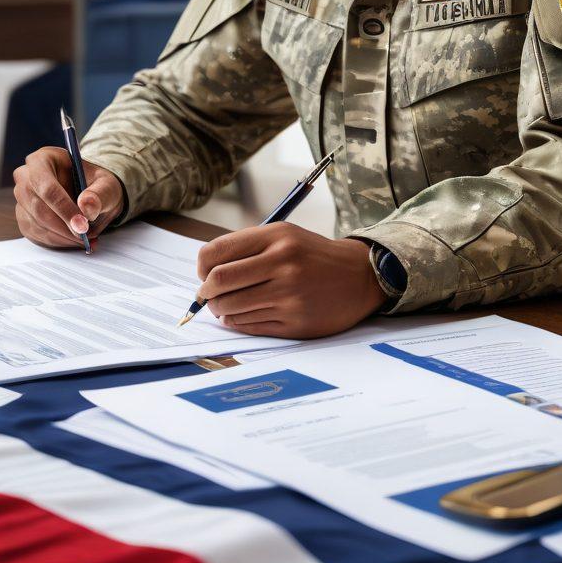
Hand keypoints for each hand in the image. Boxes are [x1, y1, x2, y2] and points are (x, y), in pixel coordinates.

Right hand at [13, 146, 123, 248]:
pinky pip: (35, 234)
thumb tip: (87, 207)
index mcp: (44, 159)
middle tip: (85, 236)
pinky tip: (73, 240)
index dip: (64, 208)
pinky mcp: (24, 216)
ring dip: (61, 236)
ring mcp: (22, 198)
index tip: (83, 225)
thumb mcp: (107, 184)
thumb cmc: (97, 184)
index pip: (48, 187)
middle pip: (38, 208)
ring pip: (36, 224)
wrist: (92, 194)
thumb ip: (100, 193)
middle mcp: (26, 176)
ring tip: (85, 239)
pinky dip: (56, 241)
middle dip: (63, 226)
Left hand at [197, 225, 387, 338]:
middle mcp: (284, 264)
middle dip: (206, 292)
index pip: (216, 252)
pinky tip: (245, 315)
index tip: (205, 274)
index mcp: (278, 238)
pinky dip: (238, 322)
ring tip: (228, 306)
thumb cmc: (313, 256)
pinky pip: (249, 326)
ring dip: (221, 310)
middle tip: (209, 295)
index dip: (202, 267)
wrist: (359, 277)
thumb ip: (247, 248)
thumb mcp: (285, 236)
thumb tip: (205, 274)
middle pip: (219, 282)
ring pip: (231, 308)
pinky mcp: (295, 323)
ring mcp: (290, 296)